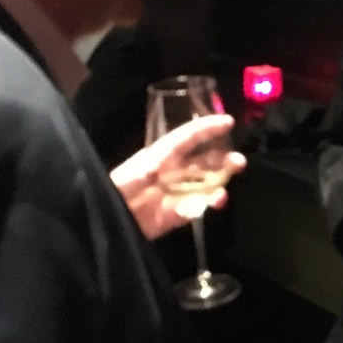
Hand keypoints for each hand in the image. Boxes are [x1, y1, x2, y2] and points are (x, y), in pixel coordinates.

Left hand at [110, 114, 246, 239]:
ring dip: (217, 184)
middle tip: (240, 161)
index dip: (206, 128)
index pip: (187, 137)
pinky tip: (215, 203)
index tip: (228, 121)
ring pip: (202, 186)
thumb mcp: (136, 172)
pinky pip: (194, 209)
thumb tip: (177, 166)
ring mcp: (172, 194)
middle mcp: (169, 173)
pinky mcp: (171, 216)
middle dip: (221, 160)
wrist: (103, 220)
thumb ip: (157, 167)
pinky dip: (206, 206)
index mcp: (160, 156)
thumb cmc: (117, 189)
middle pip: (200, 163)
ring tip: (227, 189)